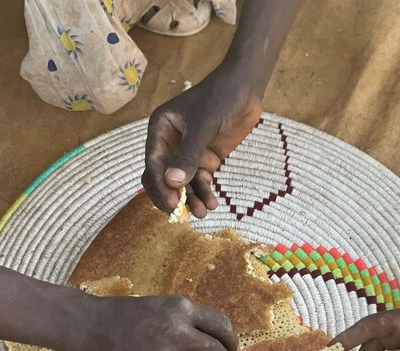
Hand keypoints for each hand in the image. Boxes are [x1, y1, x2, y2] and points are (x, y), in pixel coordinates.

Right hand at [142, 66, 262, 217]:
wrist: (246, 88)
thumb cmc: (220, 98)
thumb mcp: (203, 125)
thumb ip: (188, 155)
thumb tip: (173, 183)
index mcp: (160, 130)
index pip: (153, 164)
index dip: (160, 185)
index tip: (172, 204)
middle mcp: (169, 143)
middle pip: (162, 177)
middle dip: (172, 196)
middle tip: (182, 214)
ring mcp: (188, 153)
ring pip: (182, 183)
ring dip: (190, 199)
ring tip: (202, 213)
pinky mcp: (205, 159)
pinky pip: (199, 181)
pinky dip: (204, 193)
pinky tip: (212, 204)